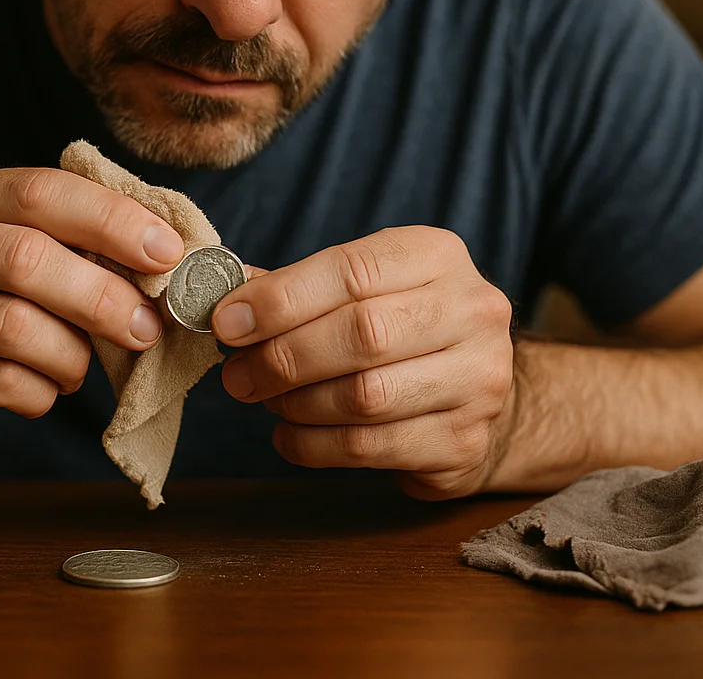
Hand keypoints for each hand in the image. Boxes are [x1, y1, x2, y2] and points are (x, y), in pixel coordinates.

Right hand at [0, 169, 186, 473]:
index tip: (167, 252)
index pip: (36, 191)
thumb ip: (61, 249)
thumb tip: (163, 258)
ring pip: (14, 326)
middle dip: (101, 294)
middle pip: (24, 257)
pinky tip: (38, 393)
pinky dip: (40, 394)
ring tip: (78, 368)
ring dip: (70, 355)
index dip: (110, 219)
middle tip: (145, 327)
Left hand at [211, 227, 514, 498]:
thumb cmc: (401, 329)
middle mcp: (471, 312)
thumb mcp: (363, 288)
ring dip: (296, 404)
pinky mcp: (464, 442)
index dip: (281, 299)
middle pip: (363, 334)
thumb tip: (223, 303)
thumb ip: (298, 290)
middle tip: (238, 374)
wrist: (479, 392)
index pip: (352, 270)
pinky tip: (290, 436)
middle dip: (284, 356)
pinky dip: (313, 445)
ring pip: (365, 396)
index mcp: (437, 256)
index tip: (227, 322)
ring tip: (267, 401)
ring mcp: (478, 380)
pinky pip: (370, 447)